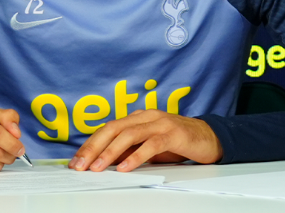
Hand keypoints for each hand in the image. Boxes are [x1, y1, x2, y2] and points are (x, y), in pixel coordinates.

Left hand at [68, 109, 222, 172]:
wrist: (208, 137)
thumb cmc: (176, 142)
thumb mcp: (149, 146)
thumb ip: (130, 150)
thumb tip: (105, 162)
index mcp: (137, 118)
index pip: (108, 128)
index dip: (90, 143)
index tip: (76, 160)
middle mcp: (145, 116)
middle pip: (113, 128)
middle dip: (93, 147)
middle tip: (79, 165)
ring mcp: (159, 123)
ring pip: (129, 134)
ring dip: (110, 152)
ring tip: (97, 167)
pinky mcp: (172, 133)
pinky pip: (150, 144)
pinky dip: (136, 156)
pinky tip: (124, 167)